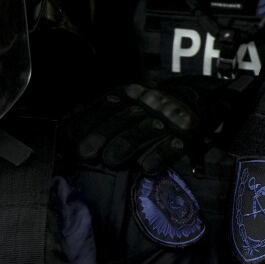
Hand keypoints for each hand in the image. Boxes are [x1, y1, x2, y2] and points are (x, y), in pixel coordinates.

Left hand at [71, 81, 224, 173]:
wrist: (196, 101)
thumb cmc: (151, 111)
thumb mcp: (130, 104)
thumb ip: (104, 117)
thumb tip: (68, 135)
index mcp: (132, 95)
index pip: (107, 105)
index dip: (88, 120)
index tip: (70, 137)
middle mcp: (149, 104)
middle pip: (123, 119)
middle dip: (102, 135)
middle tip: (85, 153)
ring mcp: (167, 120)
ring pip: (144, 131)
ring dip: (126, 145)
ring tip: (110, 160)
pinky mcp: (184, 136)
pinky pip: (170, 146)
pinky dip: (158, 156)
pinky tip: (146, 167)